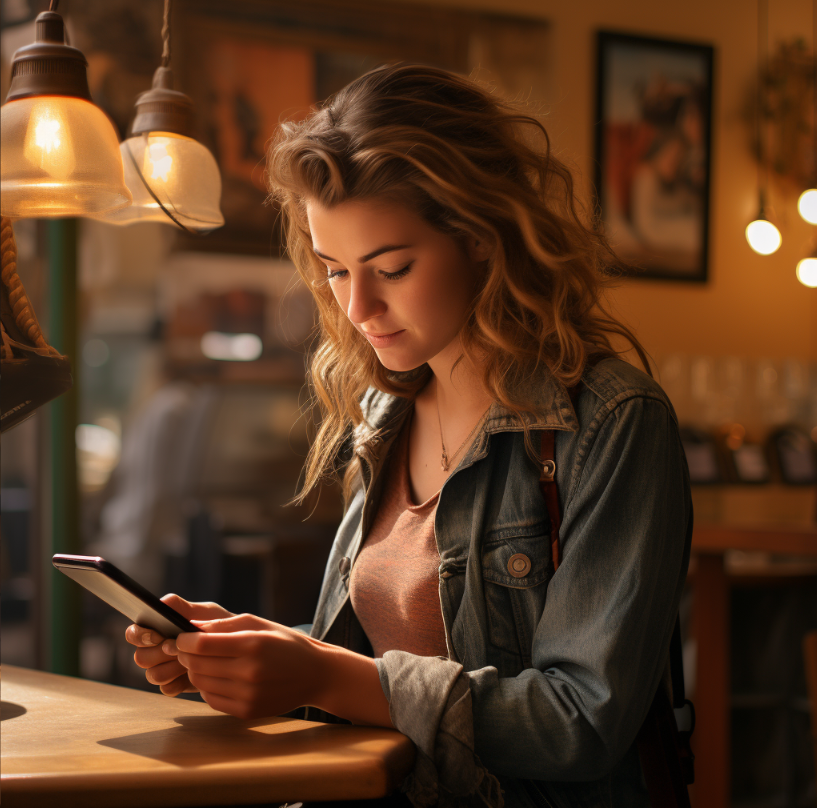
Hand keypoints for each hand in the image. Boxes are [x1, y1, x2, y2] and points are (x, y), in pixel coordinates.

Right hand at [126, 595, 234, 696]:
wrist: (235, 646)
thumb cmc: (217, 625)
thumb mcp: (204, 612)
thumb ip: (183, 607)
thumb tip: (162, 603)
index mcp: (157, 629)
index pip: (134, 633)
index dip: (139, 635)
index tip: (157, 635)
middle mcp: (155, 650)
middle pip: (140, 658)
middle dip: (158, 653)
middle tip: (176, 648)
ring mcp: (163, 668)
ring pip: (152, 675)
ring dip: (170, 667)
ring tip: (188, 658)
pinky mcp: (174, 684)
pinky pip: (166, 688)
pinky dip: (179, 681)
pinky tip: (191, 672)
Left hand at [170, 613, 324, 719]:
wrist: (315, 674)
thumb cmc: (286, 644)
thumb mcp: (259, 624)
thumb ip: (224, 624)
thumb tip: (191, 628)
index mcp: (253, 644)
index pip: (203, 645)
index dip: (184, 640)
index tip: (180, 637)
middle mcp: (249, 672)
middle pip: (197, 665)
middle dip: (185, 656)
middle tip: (187, 649)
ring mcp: (247, 695)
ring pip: (201, 683)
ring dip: (195, 671)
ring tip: (203, 662)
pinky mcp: (246, 711)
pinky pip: (212, 699)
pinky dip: (207, 687)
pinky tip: (217, 677)